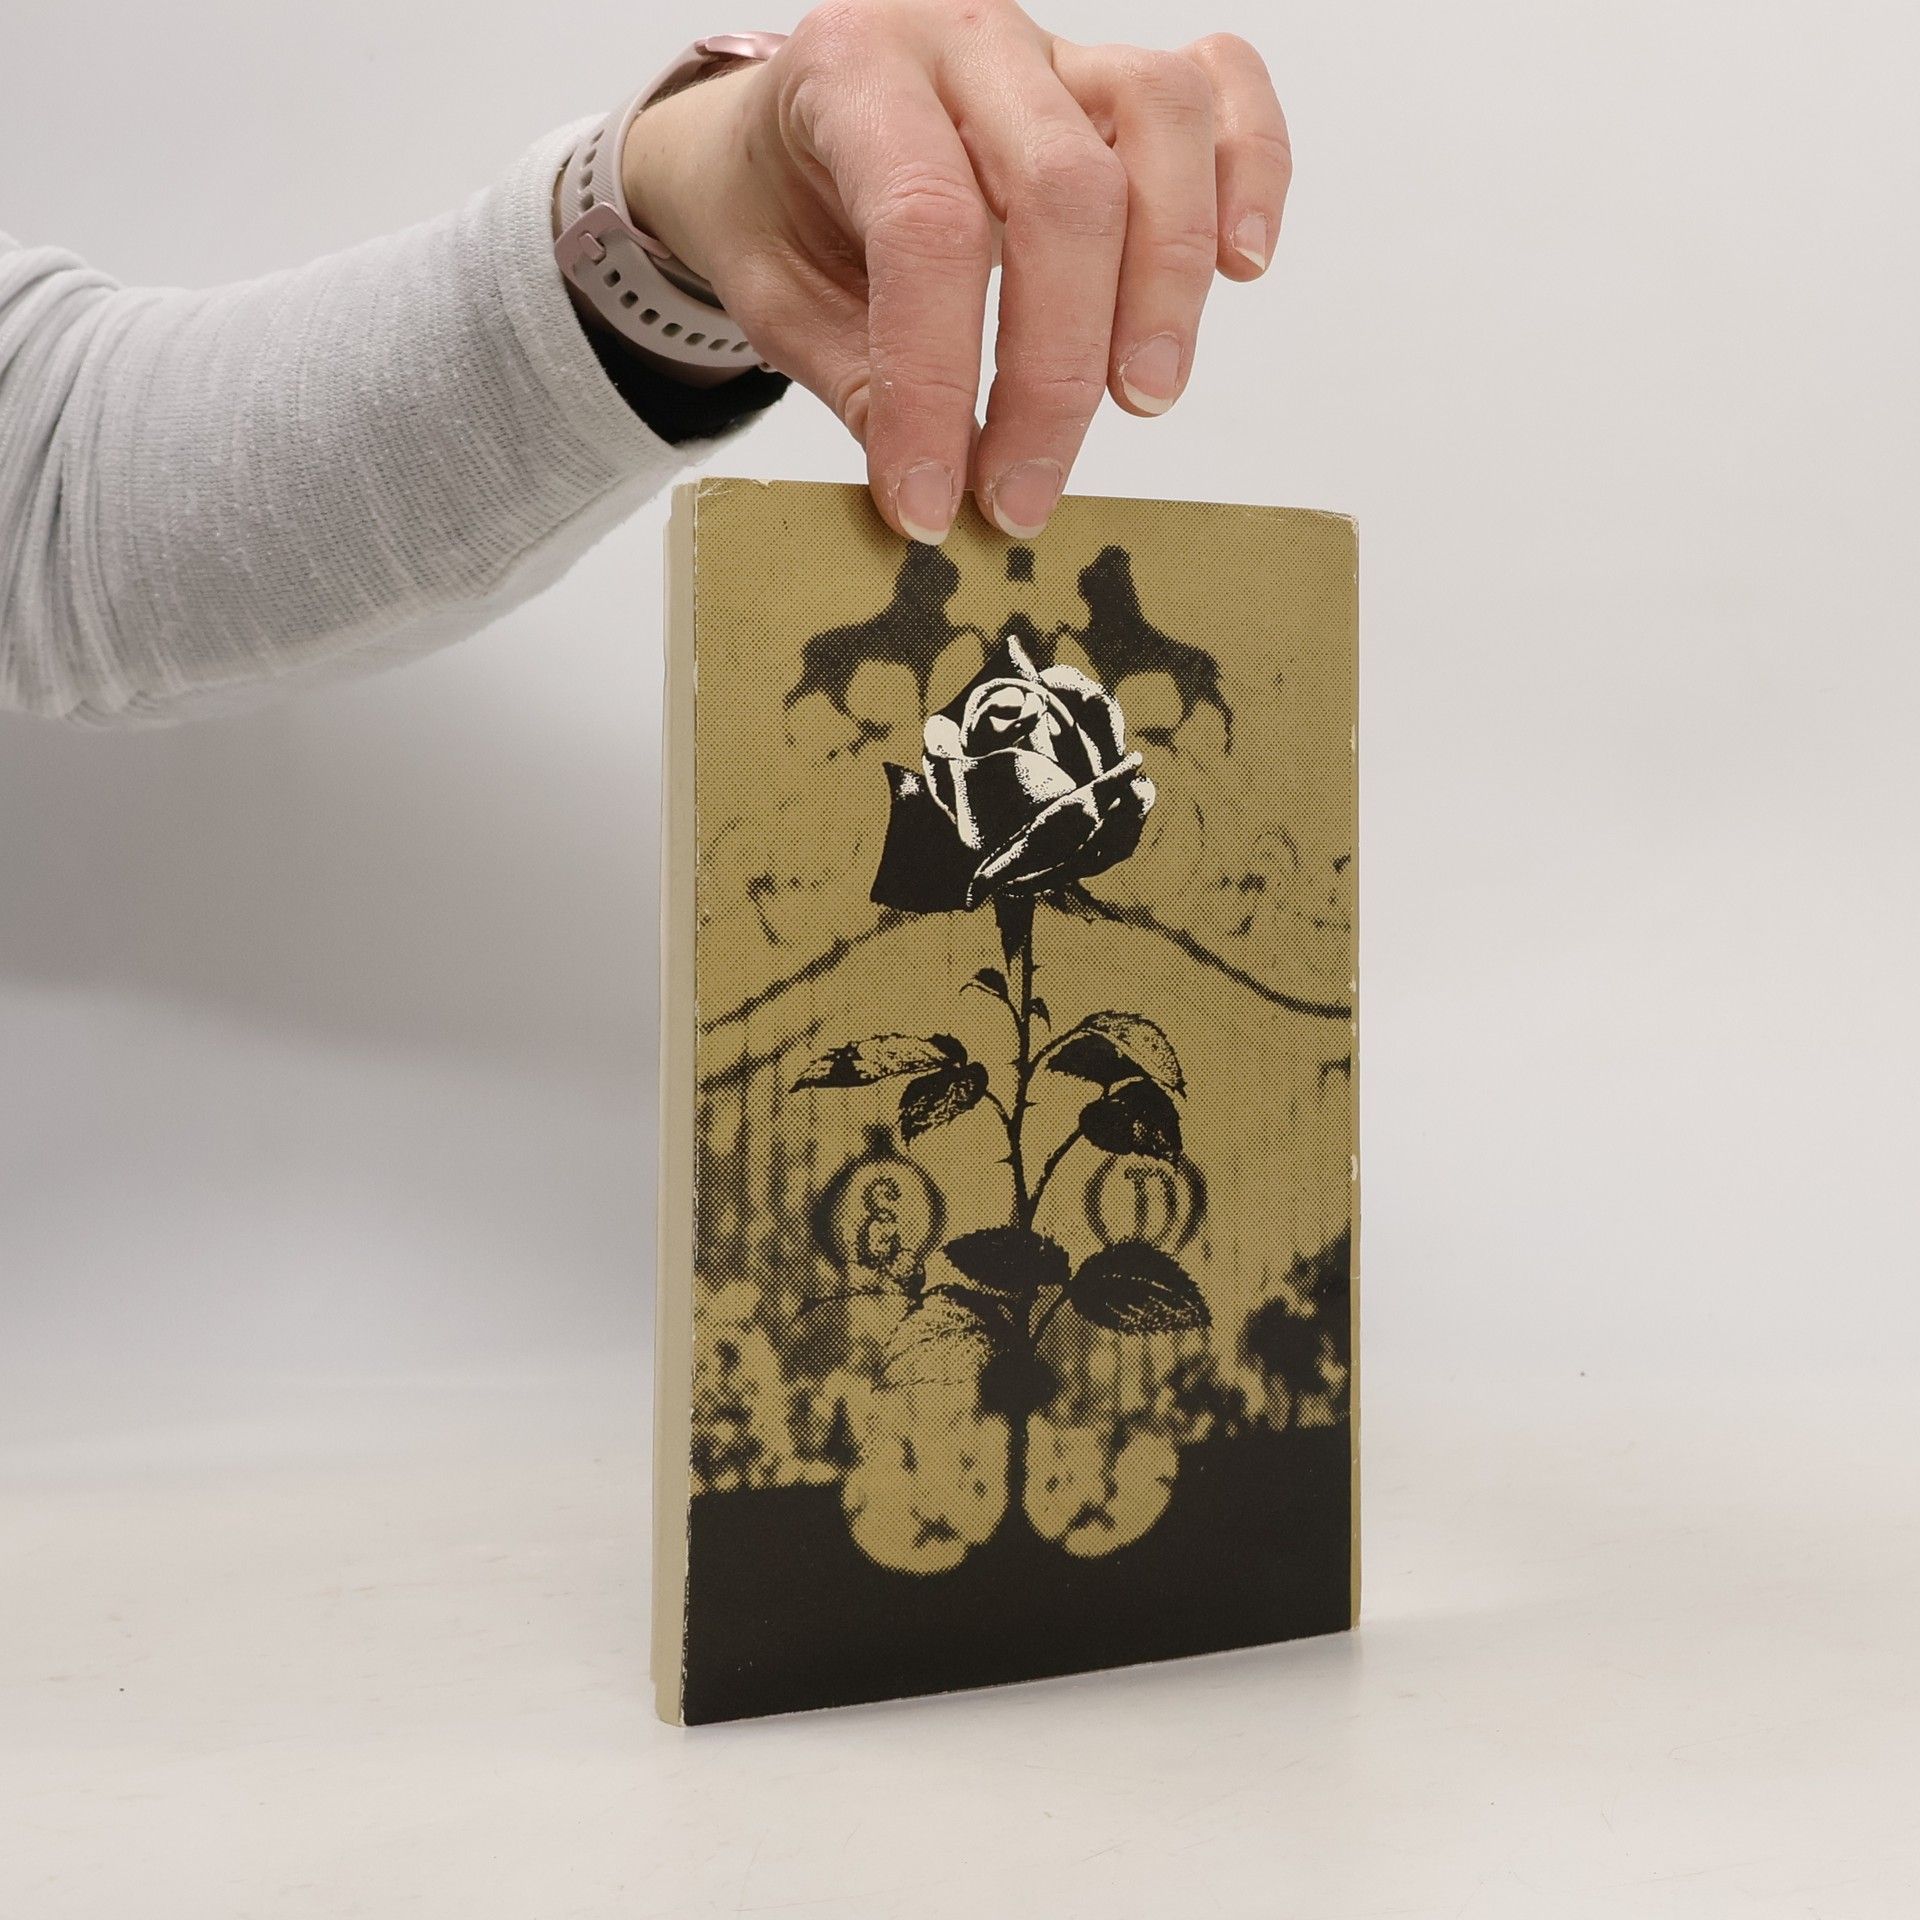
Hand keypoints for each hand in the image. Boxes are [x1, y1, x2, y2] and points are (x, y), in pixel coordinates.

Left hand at [622, 1, 1288, 541]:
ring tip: (1140, 401)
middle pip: (1062, 189)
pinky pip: (1219, 87)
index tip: (934, 503)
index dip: (938, 383)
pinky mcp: (1116, 80)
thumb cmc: (779, 217)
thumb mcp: (779, 304)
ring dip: (1164, 285)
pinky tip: (1239, 270)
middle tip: (1024, 495)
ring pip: (1159, 125)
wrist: (773, 141)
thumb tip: (941, 491)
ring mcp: (1056, 48)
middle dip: (1055, 371)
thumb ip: (861, 387)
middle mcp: (965, 39)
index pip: (926, 228)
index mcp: (853, 75)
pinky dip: (1252, 170)